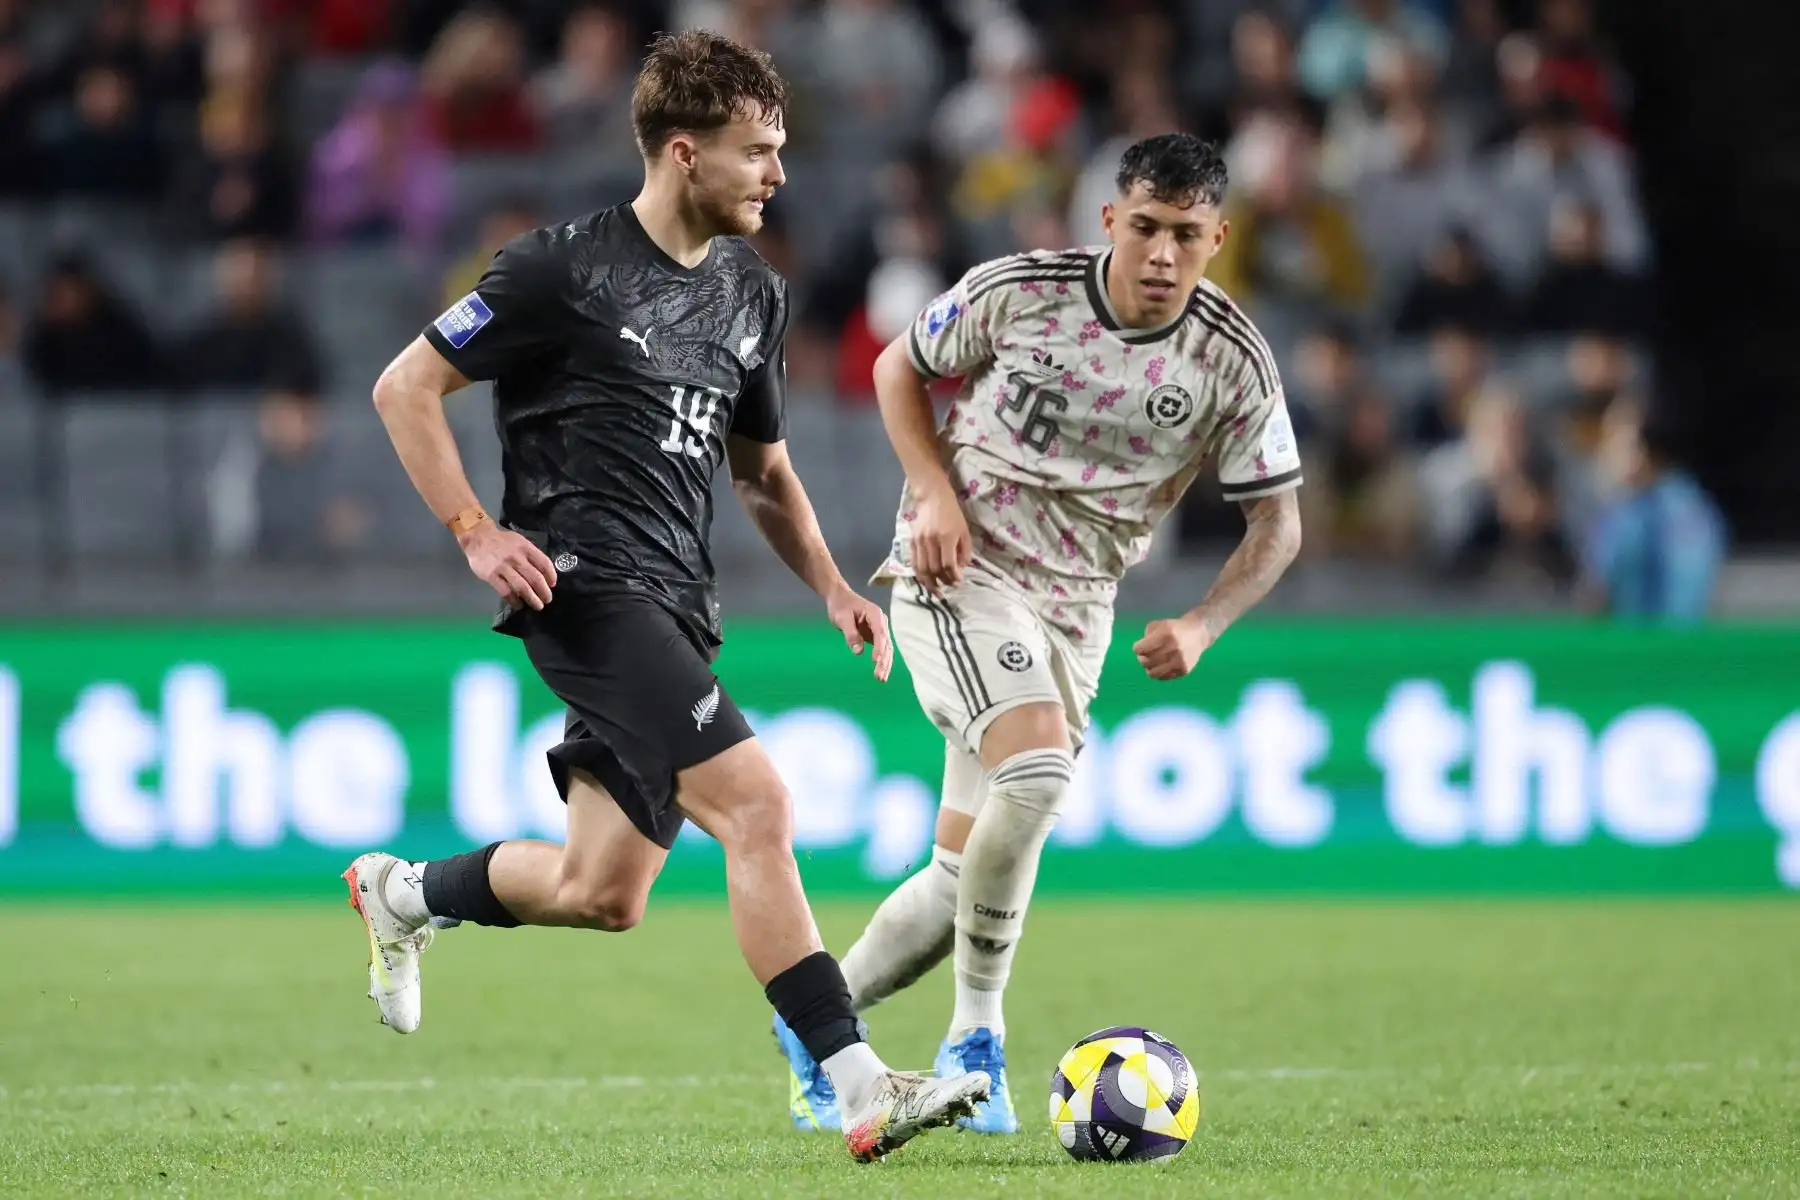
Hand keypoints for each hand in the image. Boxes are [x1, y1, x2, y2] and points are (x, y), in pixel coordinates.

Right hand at [459, 522, 557, 610]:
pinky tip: (518, 604)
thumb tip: (543, 572)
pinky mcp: (492, 575)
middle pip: (536, 578)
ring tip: (537, 605)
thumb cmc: (501, 541)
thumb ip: (530, 555)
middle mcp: (517, 557)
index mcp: (526, 548)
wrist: (478, 537)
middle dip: (544, 592)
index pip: (544, 563)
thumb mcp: (519, 541)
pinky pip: (506, 592)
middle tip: (547, 600)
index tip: (552, 584)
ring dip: (532, 599)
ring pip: (522, 587)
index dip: (551, 576)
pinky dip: (514, 601)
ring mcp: (504, 567)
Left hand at [826, 583, 893, 681]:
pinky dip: (881, 661)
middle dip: (884, 661)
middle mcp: (881, 622)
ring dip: (885, 664)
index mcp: (875, 615)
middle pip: (886, 644)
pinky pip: (881, 650)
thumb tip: (858, 651)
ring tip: (881, 679)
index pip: (880, 634)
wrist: (840, 597)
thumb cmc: (840, 605)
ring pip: (886, 649)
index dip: (879, 649)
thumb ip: (851, 634)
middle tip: (879, 677)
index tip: (876, 661)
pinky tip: (881, 672)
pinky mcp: (875, 636)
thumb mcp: (842, 618)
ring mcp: (880, 629)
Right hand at [910, 479, 971, 594]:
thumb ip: (965, 551)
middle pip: (934, 569)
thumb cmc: (952, 513)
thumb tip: (960, 569)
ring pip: (922, 569)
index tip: (959, 581)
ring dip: (930, 583)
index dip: (953, 576)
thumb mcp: (964, 530)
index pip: (948, 564)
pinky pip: (914, 563)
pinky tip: (925, 581)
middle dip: (943, 581)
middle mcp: (931, 540)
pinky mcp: (912, 541)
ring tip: (936, 590)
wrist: (932, 497)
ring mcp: (919, 541)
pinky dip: (919, 575)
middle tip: (950, 586)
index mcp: (946, 537)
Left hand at [1134, 614, 1212, 680]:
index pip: (1140, 649)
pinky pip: (1164, 677)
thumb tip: (1140, 652)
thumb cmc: (1174, 628)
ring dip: (1149, 668)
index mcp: (1165, 634)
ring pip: (1153, 673)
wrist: (1199, 633)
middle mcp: (1173, 648)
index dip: (1137, 648)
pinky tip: (1162, 665)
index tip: (1140, 646)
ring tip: (1152, 662)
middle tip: (1145, 655)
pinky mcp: (1184, 670)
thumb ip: (1146, 637)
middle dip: (1142, 658)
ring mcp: (1180, 661)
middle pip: (1146, 662)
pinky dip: (1160, 672)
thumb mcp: (1159, 625)